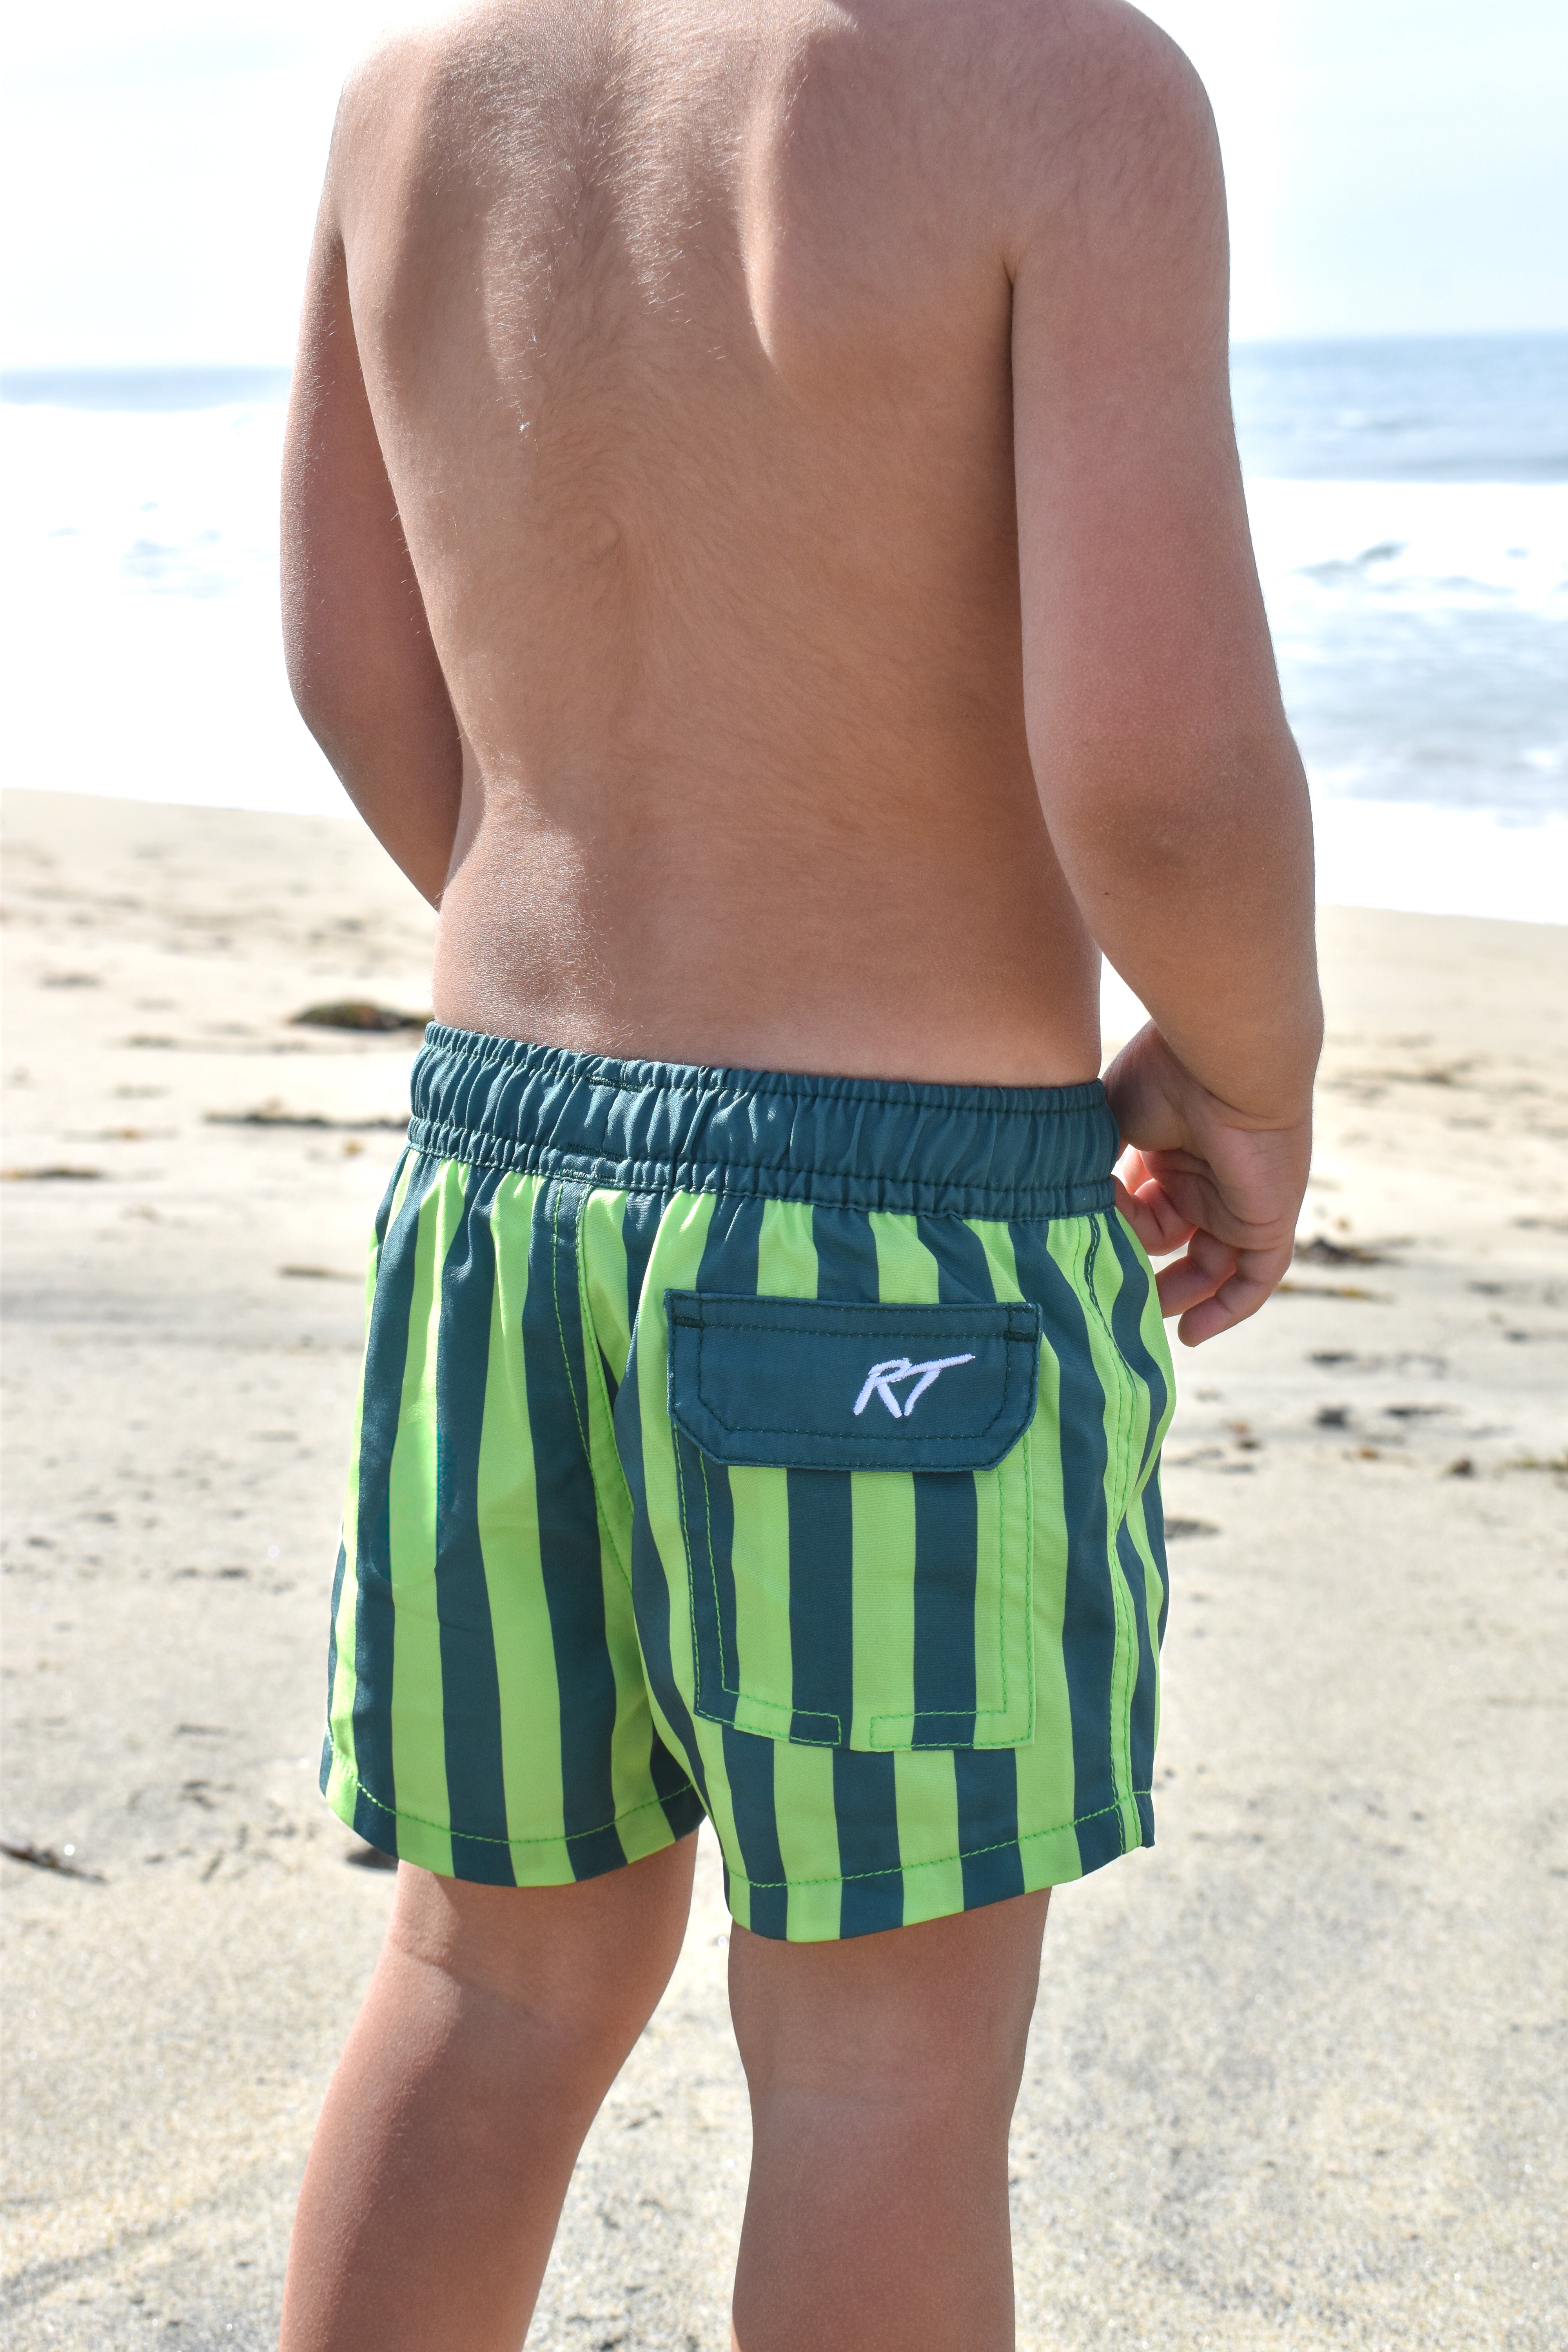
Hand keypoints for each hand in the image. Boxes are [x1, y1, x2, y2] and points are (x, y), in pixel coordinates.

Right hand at [1104, 1024, 1311, 1347]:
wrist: (1225, 1060)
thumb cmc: (1165, 1077)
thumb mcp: (1111, 1122)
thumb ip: (1092, 1162)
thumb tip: (1062, 1196)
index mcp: (1174, 1148)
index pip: (1144, 1205)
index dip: (1114, 1225)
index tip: (1085, 1226)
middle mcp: (1209, 1176)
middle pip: (1177, 1239)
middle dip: (1144, 1270)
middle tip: (1112, 1297)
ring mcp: (1240, 1199)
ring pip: (1213, 1264)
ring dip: (1179, 1296)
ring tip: (1142, 1321)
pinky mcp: (1268, 1220)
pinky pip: (1256, 1278)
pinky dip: (1228, 1308)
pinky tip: (1192, 1334)